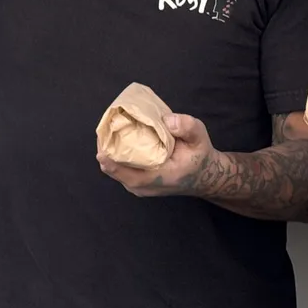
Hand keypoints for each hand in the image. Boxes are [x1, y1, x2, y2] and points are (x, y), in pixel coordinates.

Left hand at [98, 112, 219, 196]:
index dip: (113, 162)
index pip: (130, 175)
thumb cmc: (199, 156)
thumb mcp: (200, 137)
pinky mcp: (139, 184)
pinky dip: (115, 157)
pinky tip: (115, 141)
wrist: (204, 176)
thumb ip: (187, 127)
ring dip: (109, 154)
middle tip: (104, 128)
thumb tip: (166, 120)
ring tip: (107, 132)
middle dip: (106, 151)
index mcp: (161, 177)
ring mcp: (141, 188)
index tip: (102, 147)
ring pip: (116, 172)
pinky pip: (121, 171)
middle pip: (116, 172)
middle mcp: (147, 187)